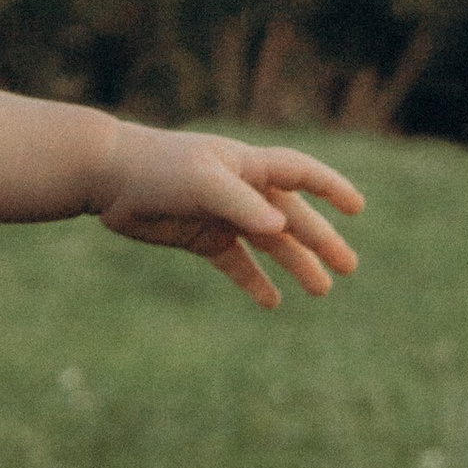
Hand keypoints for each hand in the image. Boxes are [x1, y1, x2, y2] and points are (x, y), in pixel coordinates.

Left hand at [88, 124, 363, 311]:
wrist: (109, 177)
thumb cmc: (159, 169)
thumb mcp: (203, 182)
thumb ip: (242, 205)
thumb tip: (281, 227)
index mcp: (248, 166)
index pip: (301, 173)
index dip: (330, 188)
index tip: (357, 208)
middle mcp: (241, 190)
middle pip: (291, 216)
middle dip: (321, 240)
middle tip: (348, 267)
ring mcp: (222, 215)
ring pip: (269, 243)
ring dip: (295, 264)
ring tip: (321, 290)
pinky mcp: (201, 238)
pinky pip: (236, 263)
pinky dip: (253, 281)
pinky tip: (271, 302)